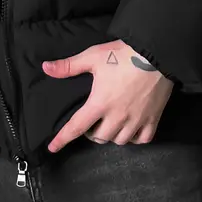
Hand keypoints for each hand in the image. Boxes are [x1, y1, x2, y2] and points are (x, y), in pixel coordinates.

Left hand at [42, 41, 173, 152]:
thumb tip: (45, 68)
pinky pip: (141, 139)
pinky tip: (130, 130)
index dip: (62, 139)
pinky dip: (133, 138)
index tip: (52, 148)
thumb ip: (69, 66)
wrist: (156, 53)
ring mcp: (136, 120)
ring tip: (109, 125)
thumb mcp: (93, 56)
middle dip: (91, 133)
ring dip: (111, 136)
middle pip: (99, 137)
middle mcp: (117, 116)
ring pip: (119, 140)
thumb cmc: (123, 54)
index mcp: (99, 103)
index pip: (76, 127)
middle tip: (91, 122)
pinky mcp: (153, 118)